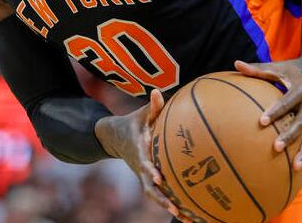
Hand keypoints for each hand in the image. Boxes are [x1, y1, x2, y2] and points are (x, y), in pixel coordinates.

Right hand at [96, 90, 187, 220]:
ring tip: (185, 219)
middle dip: (161, 198)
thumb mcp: (140, 114)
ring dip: (168, 206)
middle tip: (174, 208)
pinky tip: (187, 216)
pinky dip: (170, 205)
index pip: (144, 162)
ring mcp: (143, 175)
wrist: (113, 137)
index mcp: (139, 150)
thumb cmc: (133, 123)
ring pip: (154, 195)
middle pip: (149, 186)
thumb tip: (157, 92)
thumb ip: (152, 106)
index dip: (150, 170)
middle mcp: (140, 166)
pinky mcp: (147, 180)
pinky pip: (159, 195)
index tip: (160, 178)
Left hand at [235, 56, 301, 177]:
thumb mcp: (279, 66)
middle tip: (276, 147)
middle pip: (301, 122)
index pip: (286, 102)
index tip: (262, 122)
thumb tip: (235, 63)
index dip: (275, 111)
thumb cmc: (295, 68)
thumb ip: (257, 69)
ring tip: (295, 167)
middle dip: (290, 135)